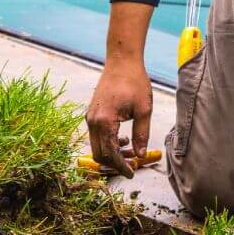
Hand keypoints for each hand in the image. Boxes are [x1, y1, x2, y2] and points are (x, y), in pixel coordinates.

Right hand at [85, 56, 151, 177]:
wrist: (122, 60)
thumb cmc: (134, 82)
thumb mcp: (144, 109)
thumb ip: (141, 134)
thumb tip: (140, 155)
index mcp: (104, 121)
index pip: (110, 154)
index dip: (121, 167)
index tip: (132, 173)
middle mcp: (92, 121)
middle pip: (99, 154)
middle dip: (115, 163)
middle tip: (132, 164)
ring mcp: (90, 117)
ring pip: (96, 146)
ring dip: (112, 153)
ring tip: (131, 151)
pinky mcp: (91, 113)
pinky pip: (96, 136)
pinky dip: (108, 143)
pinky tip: (123, 139)